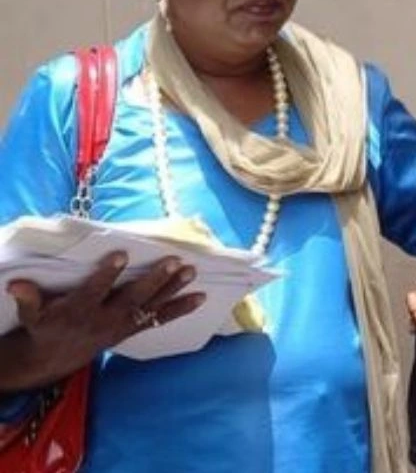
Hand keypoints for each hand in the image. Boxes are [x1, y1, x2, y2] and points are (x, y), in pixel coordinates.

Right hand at [0, 251, 205, 390]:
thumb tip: (16, 284)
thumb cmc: (45, 325)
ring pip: (152, 307)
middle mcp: (105, 319)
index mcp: (80, 310)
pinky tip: (201, 298)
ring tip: (192, 273)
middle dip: (155, 280)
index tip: (121, 255)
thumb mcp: (32, 314)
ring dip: (174, 290)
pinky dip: (181, 309)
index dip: (108, 274)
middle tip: (175, 261)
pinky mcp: (132, 330)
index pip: (96, 290)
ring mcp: (122, 326)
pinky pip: (160, 320)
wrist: (55, 357)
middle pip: (133, 298)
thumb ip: (29, 298)